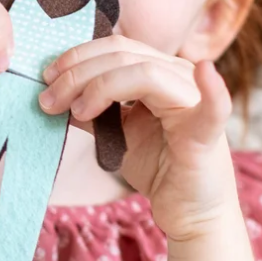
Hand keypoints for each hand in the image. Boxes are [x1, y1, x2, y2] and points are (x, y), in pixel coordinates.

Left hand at [39, 37, 239, 240]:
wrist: (188, 211)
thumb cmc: (159, 168)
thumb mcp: (116, 134)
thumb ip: (92, 111)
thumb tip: (54, 95)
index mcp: (162, 72)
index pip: (117, 48)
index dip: (79, 57)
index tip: (47, 80)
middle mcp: (181, 76)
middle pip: (124, 55)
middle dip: (78, 74)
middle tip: (47, 100)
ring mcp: (196, 100)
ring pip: (145, 72)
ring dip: (99, 85)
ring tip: (75, 111)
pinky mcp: (207, 133)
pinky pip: (214, 105)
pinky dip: (212, 88)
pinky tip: (206, 72)